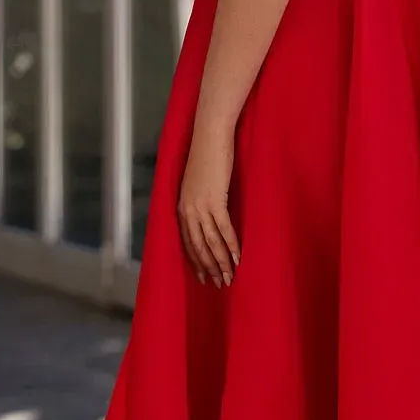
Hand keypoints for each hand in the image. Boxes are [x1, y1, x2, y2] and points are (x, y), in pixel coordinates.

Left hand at [178, 118, 240, 286]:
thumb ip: (202, 198)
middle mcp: (187, 210)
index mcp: (182, 206)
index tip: (204, 276)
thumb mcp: (200, 182)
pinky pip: (224, 229)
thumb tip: (212, 213)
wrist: (210, 135)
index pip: (187, 241)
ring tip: (230, 277)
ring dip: (221, 262)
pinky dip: (231, 246)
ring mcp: (200, 206)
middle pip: (198, 246)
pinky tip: (238, 258)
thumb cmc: (208, 155)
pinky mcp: (215, 200)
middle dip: (209, 267)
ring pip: (210, 242)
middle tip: (219, 284)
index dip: (196, 261)